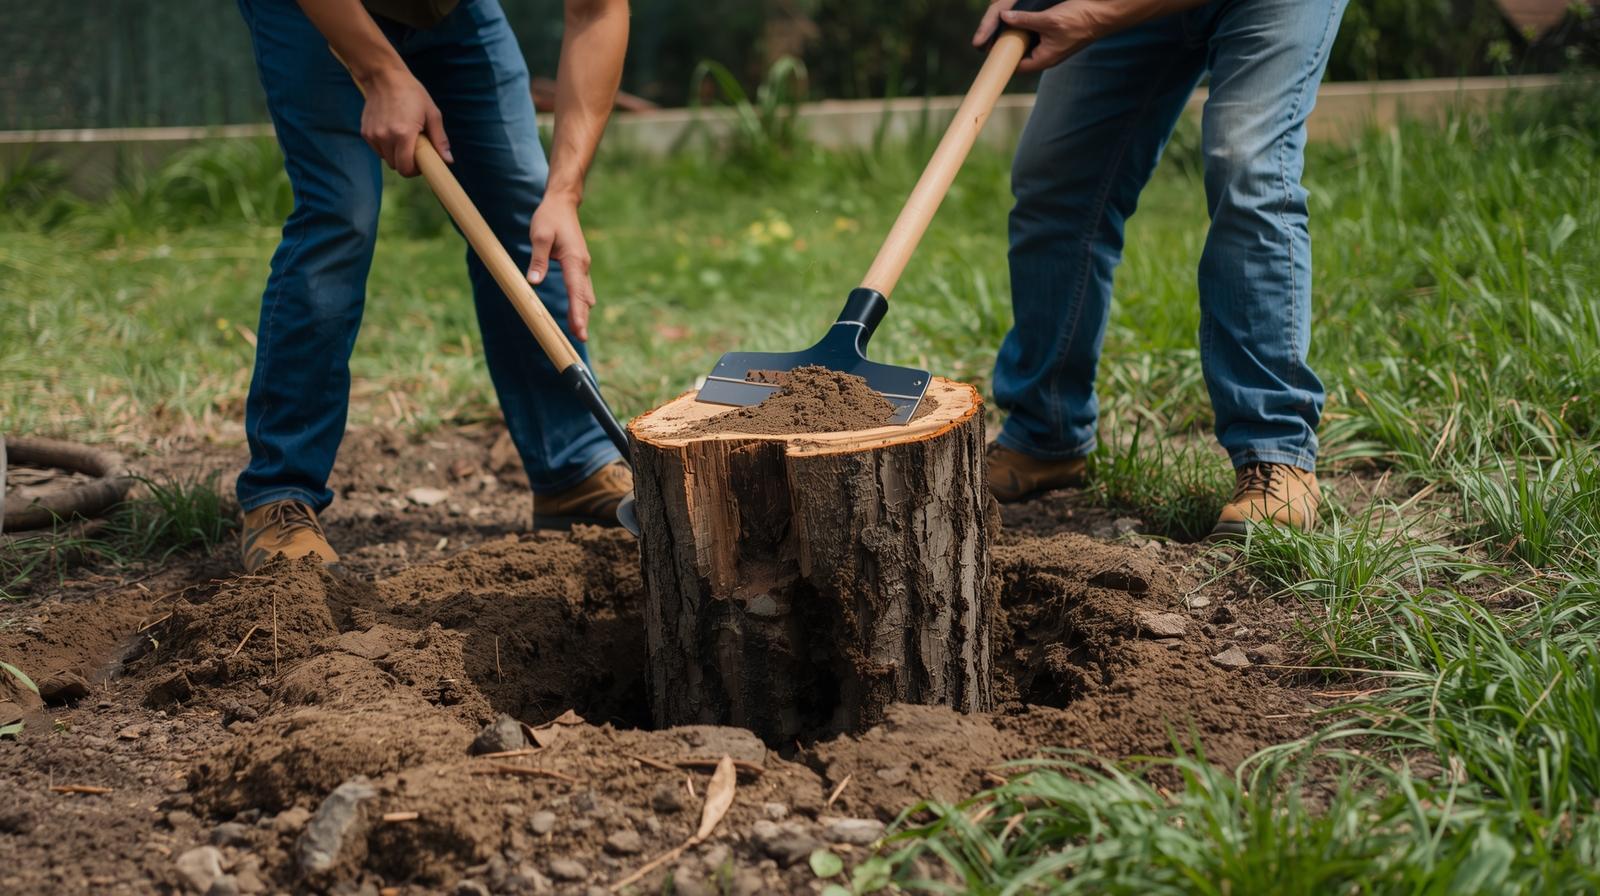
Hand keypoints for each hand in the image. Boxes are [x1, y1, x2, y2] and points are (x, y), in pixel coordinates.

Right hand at [359, 66, 452, 176]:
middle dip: (407, 162)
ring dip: (396, 154)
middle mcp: (385, 137)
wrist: (384, 76)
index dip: (415, 170)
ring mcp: (373, 135)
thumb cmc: (412, 93)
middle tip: (415, 148)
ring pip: (386, 158)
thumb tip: (448, 161)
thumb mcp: (432, 114)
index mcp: (403, 134)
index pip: (406, 168)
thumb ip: (440, 139)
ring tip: (403, 137)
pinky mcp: (365, 132)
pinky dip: (386, 146)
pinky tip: (392, 131)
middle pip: (396, 166)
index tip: (421, 163)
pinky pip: (377, 149)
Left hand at [527, 194, 596, 341]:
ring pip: (584, 295)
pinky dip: (580, 303)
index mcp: (575, 260)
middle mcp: (582, 265)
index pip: (576, 291)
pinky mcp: (578, 266)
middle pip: (584, 298)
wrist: (562, 204)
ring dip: (582, 313)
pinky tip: (577, 315)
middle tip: (581, 339)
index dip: (577, 312)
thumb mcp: (539, 235)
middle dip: (583, 318)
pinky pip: (581, 289)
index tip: (579, 329)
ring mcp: (582, 266)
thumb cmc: (549, 218)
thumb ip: (538, 260)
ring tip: (579, 334)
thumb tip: (534, 283)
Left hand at [971, 1, 1105, 72]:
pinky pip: (1037, 37)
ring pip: (1028, 45)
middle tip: (996, 33)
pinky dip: (1029, 29)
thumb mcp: (1049, 18)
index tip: (989, 48)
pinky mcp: (1056, 38)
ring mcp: (1052, 48)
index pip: (1015, 66)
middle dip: (1009, 45)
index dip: (1001, 59)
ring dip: (1019, 35)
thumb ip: (1025, 19)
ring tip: (1007, 23)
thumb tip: (1003, 17)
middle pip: (1020, 56)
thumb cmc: (1080, 19)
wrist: (1104, 13)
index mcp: (1044, 59)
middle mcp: (1047, 56)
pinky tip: (1023, 18)